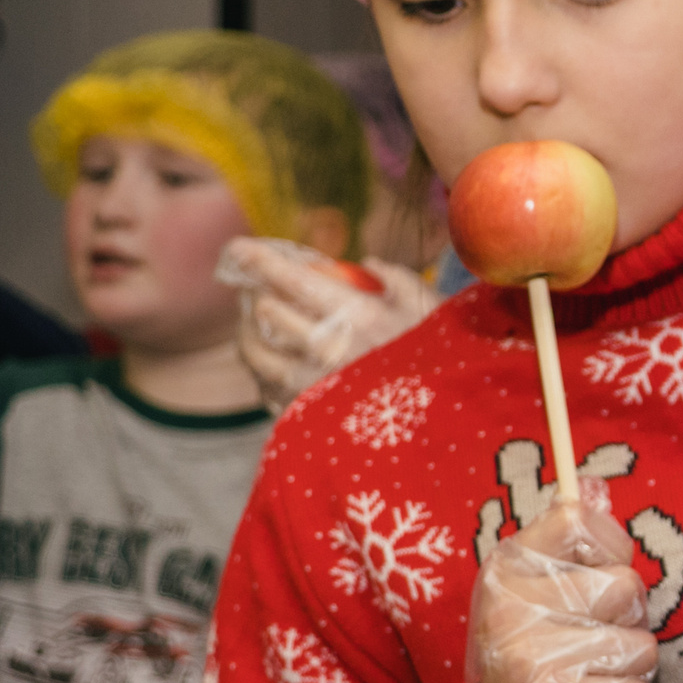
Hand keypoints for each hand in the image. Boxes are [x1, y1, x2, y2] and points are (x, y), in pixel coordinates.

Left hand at [216, 236, 435, 411]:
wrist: (440, 435)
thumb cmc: (443, 368)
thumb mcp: (435, 316)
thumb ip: (401, 281)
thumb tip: (370, 264)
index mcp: (358, 316)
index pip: (291, 278)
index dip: (258, 258)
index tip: (239, 247)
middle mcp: (326, 347)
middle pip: (265, 310)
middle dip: (255, 293)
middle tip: (255, 288)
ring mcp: (310, 385)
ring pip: (254, 349)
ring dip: (249, 331)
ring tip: (253, 323)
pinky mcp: (302, 416)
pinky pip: (265, 386)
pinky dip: (262, 370)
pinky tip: (271, 364)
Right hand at [467, 486, 655, 682]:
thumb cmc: (530, 661)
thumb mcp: (528, 596)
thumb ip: (564, 546)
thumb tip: (595, 487)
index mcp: (506, 569)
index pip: (581, 521)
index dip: (609, 548)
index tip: (595, 576)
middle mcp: (513, 607)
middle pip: (627, 588)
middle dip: (627, 621)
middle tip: (590, 646)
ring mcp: (534, 656)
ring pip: (641, 644)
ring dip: (628, 670)